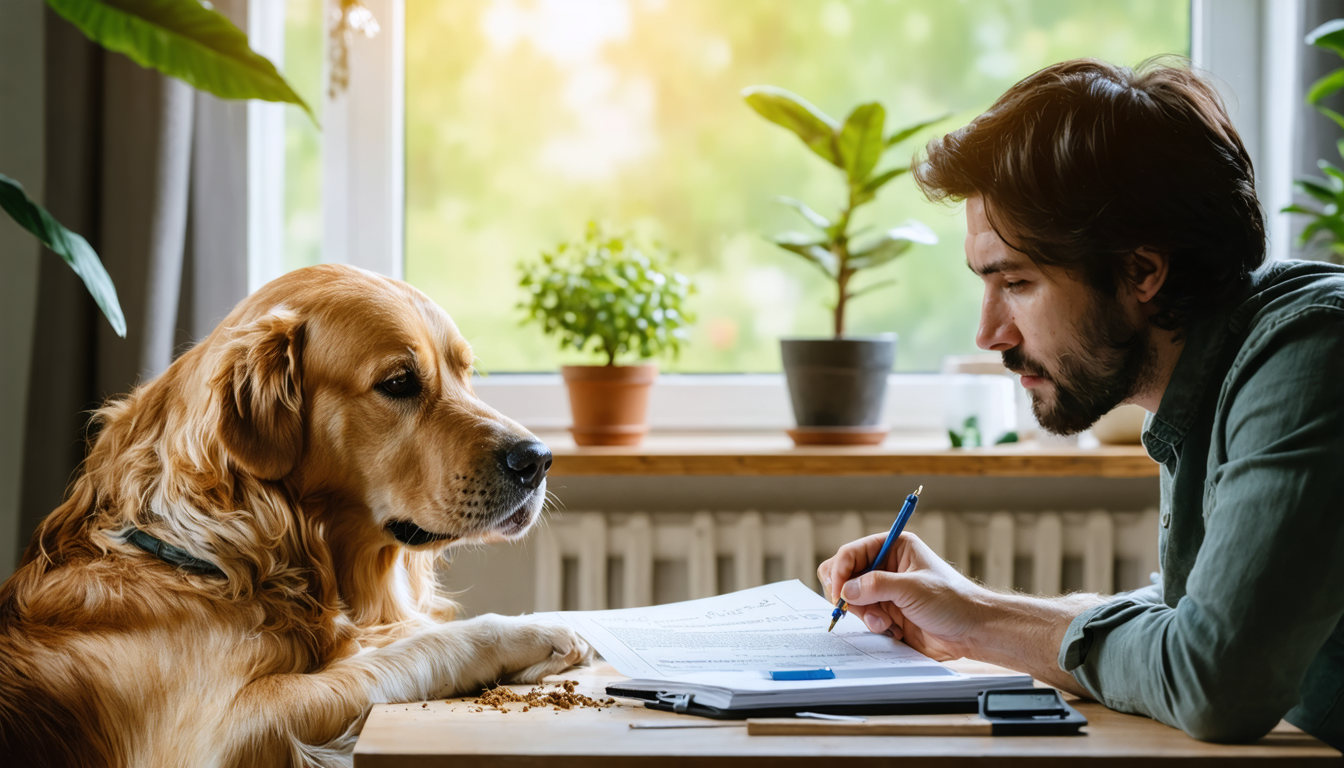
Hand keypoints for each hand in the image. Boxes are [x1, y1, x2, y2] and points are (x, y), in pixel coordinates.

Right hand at [817, 532, 988, 660]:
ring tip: (886, 623)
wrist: (972, 631)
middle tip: (856, 608)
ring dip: (865, 614)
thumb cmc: (953, 601)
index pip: (851, 552)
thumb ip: (876, 586)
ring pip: (852, 600)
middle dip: (849, 594)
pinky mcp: (886, 613)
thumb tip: (846, 590)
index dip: (840, 572)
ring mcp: (884, 591)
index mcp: (893, 547)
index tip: (839, 593)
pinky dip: (873, 626)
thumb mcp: (913, 589)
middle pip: (844, 575)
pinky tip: (894, 629)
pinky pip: (864, 618)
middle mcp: (885, 567)